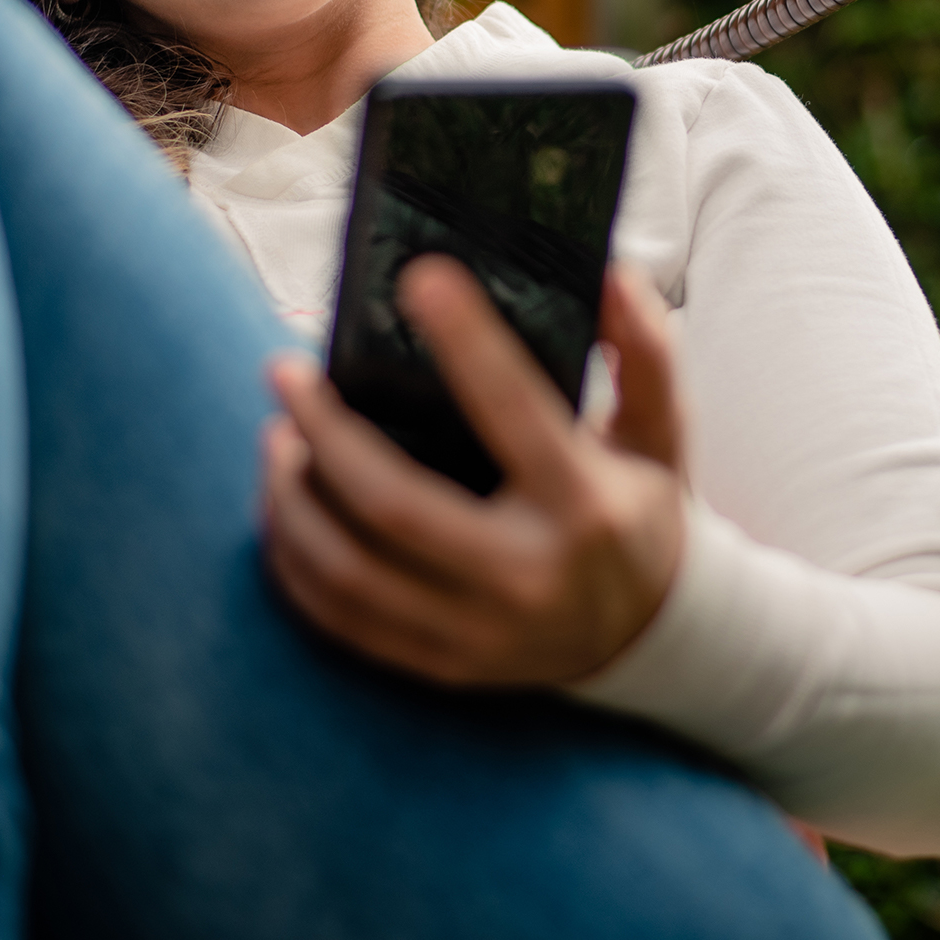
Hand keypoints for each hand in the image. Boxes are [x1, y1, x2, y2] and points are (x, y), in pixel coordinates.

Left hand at [261, 260, 686, 685]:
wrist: (654, 638)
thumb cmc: (640, 513)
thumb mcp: (661, 433)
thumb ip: (646, 352)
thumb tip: (614, 276)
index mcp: (584, 505)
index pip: (514, 410)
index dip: (466, 340)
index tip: (419, 278)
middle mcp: (526, 576)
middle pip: (394, 504)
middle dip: (325, 432)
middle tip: (285, 371)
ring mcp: (478, 631)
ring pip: (349, 572)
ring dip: (293, 501)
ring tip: (278, 438)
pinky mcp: (442, 663)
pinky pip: (341, 622)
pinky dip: (296, 563)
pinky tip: (284, 510)